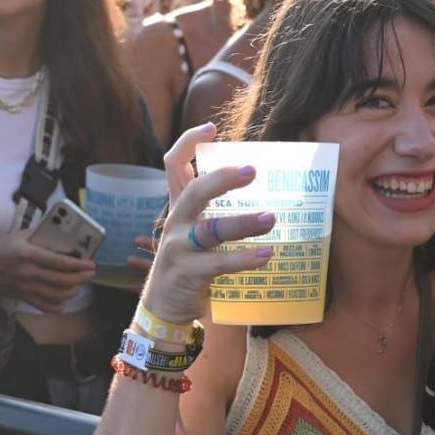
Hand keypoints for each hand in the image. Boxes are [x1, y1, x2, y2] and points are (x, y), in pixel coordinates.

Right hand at [0, 230, 97, 313]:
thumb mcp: (18, 236)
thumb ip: (39, 235)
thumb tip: (60, 235)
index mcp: (28, 254)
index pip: (59, 262)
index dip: (78, 265)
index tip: (91, 264)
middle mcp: (28, 273)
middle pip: (61, 280)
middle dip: (80, 278)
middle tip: (90, 274)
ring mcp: (25, 287)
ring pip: (56, 295)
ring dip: (72, 291)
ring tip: (78, 284)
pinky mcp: (22, 297)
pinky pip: (44, 306)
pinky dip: (58, 305)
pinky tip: (63, 299)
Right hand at [144, 124, 278, 323]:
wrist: (163, 306)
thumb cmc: (188, 262)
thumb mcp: (193, 231)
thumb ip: (212, 210)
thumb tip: (251, 185)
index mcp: (178, 207)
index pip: (173, 164)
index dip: (189, 142)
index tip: (211, 129)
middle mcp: (175, 222)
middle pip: (193, 191)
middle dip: (221, 179)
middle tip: (252, 171)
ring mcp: (178, 248)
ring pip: (211, 230)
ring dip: (242, 223)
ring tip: (271, 218)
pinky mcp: (188, 273)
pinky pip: (219, 263)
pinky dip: (244, 258)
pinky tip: (266, 254)